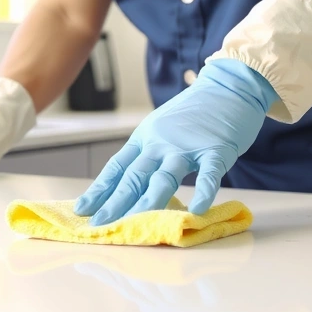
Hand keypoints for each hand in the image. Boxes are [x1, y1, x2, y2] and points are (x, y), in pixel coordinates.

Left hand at [74, 59, 277, 224]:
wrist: (229, 87)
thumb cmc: (195, 113)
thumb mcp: (162, 129)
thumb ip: (148, 155)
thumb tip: (129, 187)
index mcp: (145, 138)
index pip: (117, 167)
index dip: (99, 189)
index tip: (82, 209)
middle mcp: (160, 143)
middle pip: (134, 176)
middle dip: (115, 203)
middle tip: (99, 225)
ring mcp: (188, 147)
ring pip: (165, 178)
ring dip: (149, 202)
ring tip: (135, 224)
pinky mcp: (216, 150)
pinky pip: (208, 174)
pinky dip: (203, 192)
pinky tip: (197, 209)